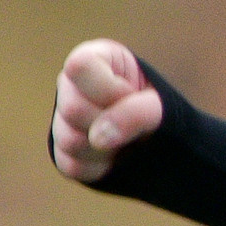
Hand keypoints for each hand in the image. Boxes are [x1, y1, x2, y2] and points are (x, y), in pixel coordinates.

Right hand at [51, 39, 162, 181]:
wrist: (162, 139)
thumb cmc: (160, 110)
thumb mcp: (159, 105)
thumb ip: (135, 112)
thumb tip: (97, 138)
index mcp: (92, 60)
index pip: (80, 66)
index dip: (106, 87)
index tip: (129, 94)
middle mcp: (70, 87)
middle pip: (72, 108)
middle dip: (108, 120)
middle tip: (131, 121)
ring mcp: (62, 120)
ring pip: (69, 140)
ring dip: (106, 147)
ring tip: (125, 139)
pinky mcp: (63, 152)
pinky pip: (72, 165)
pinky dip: (101, 166)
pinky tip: (115, 155)